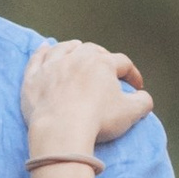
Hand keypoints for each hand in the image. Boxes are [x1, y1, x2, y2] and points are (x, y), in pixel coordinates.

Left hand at [22, 39, 153, 160]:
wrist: (61, 130)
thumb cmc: (98, 120)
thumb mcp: (130, 113)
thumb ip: (143, 102)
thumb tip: (144, 97)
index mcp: (102, 63)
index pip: (123, 63)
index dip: (132, 74)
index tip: (136, 86)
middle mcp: (77, 57)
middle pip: (92, 50)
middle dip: (102, 56)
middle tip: (106, 67)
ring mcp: (53, 66)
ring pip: (64, 49)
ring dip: (73, 47)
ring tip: (77, 48)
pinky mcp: (34, 77)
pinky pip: (38, 58)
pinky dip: (42, 51)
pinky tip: (44, 47)